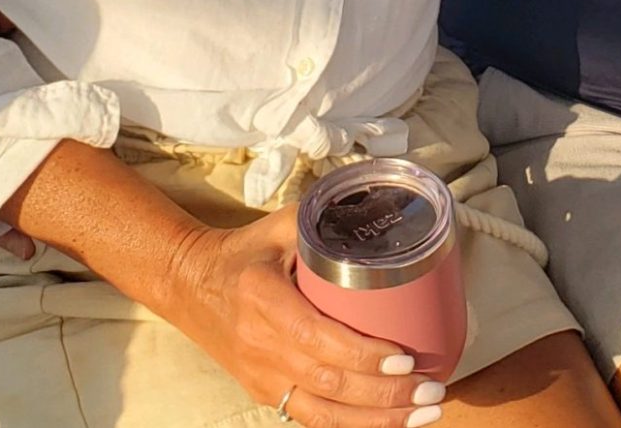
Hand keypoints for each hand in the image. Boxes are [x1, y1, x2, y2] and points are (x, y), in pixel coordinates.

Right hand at [164, 206, 447, 427]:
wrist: (188, 285)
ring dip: (377, 419)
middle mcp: (261, 345)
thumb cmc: (243, 252)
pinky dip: (353, 426)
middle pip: (328, 382)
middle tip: (432, 391)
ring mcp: (261, 376)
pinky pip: (311, 419)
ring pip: (323, 412)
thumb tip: (380, 214)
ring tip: (424, 414)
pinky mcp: (264, 393)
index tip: (405, 358)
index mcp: (263, 299)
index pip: (316, 338)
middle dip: (385, 393)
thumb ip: (326, 221)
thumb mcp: (281, 227)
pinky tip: (390, 424)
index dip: (362, 355)